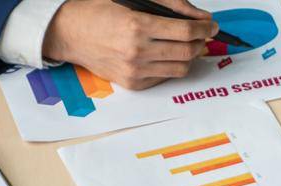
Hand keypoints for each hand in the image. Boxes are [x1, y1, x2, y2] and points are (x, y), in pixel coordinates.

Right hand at [42, 0, 217, 89]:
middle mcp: (137, 51)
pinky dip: (171, 66)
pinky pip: (165, 78)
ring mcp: (134, 70)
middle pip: (188, 51)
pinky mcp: (132, 83)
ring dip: (190, 56)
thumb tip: (201, 17)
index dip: (205, 28)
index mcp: (137, 25)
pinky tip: (165, 54)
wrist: (68, 32)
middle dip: (201, 42)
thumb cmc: (98, 11)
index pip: (186, 31)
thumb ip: (171, 5)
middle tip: (202, 34)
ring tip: (186, 45)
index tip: (211, 25)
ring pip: (181, 68)